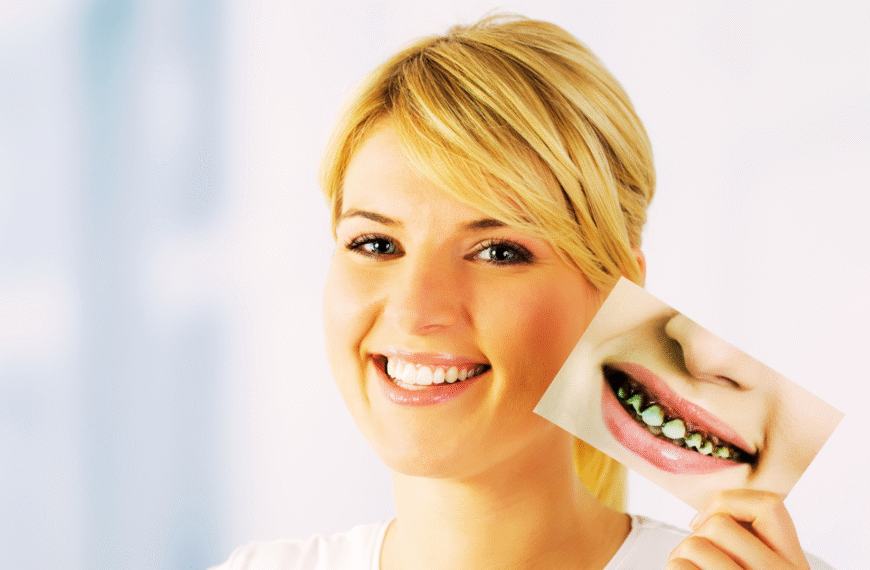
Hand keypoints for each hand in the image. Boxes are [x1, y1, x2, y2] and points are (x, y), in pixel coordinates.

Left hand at [666, 489, 810, 569]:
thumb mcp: (761, 564)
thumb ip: (750, 542)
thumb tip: (709, 513)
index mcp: (796, 567)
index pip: (770, 505)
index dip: (729, 502)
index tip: (704, 521)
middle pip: (719, 525)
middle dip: (696, 537)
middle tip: (692, 557)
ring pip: (695, 544)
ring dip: (679, 555)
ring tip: (687, 568)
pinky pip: (680, 566)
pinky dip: (674, 567)